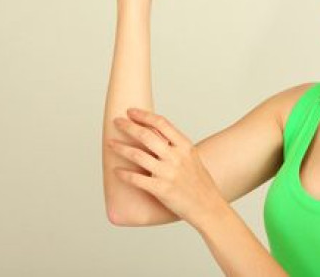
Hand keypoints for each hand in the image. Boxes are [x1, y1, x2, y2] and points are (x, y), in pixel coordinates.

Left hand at [108, 109, 227, 229]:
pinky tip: (116, 171)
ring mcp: (168, 173)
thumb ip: (176, 147)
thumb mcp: (192, 158)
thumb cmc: (200, 184)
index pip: (161, 123)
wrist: (208, 207)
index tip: (131, 111)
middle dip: (128, 126)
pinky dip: (124, 174)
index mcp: (185, 146)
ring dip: (121, 147)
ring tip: (110, 143)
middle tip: (116, 121)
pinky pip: (136, 179)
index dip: (144, 115)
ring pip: (137, 155)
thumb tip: (157, 137)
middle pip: (146, 135)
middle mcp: (176, 157)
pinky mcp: (161, 189)